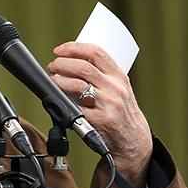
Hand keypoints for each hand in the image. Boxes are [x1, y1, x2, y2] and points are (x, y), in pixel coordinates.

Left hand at [47, 41, 152, 187]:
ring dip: (60, 81)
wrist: (134, 139)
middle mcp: (115, 88)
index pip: (96, 52)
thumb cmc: (123, 112)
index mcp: (119, 76)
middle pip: (83, 67)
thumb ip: (102, 75)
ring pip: (77, 85)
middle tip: (53, 66)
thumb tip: (72, 62)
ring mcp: (109, 104)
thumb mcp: (119, 89)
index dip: (74, 48)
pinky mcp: (101, 120)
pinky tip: (59, 100)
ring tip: (53, 81)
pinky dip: (64, 102)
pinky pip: (76, 107)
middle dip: (62, 64)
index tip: (60, 50)